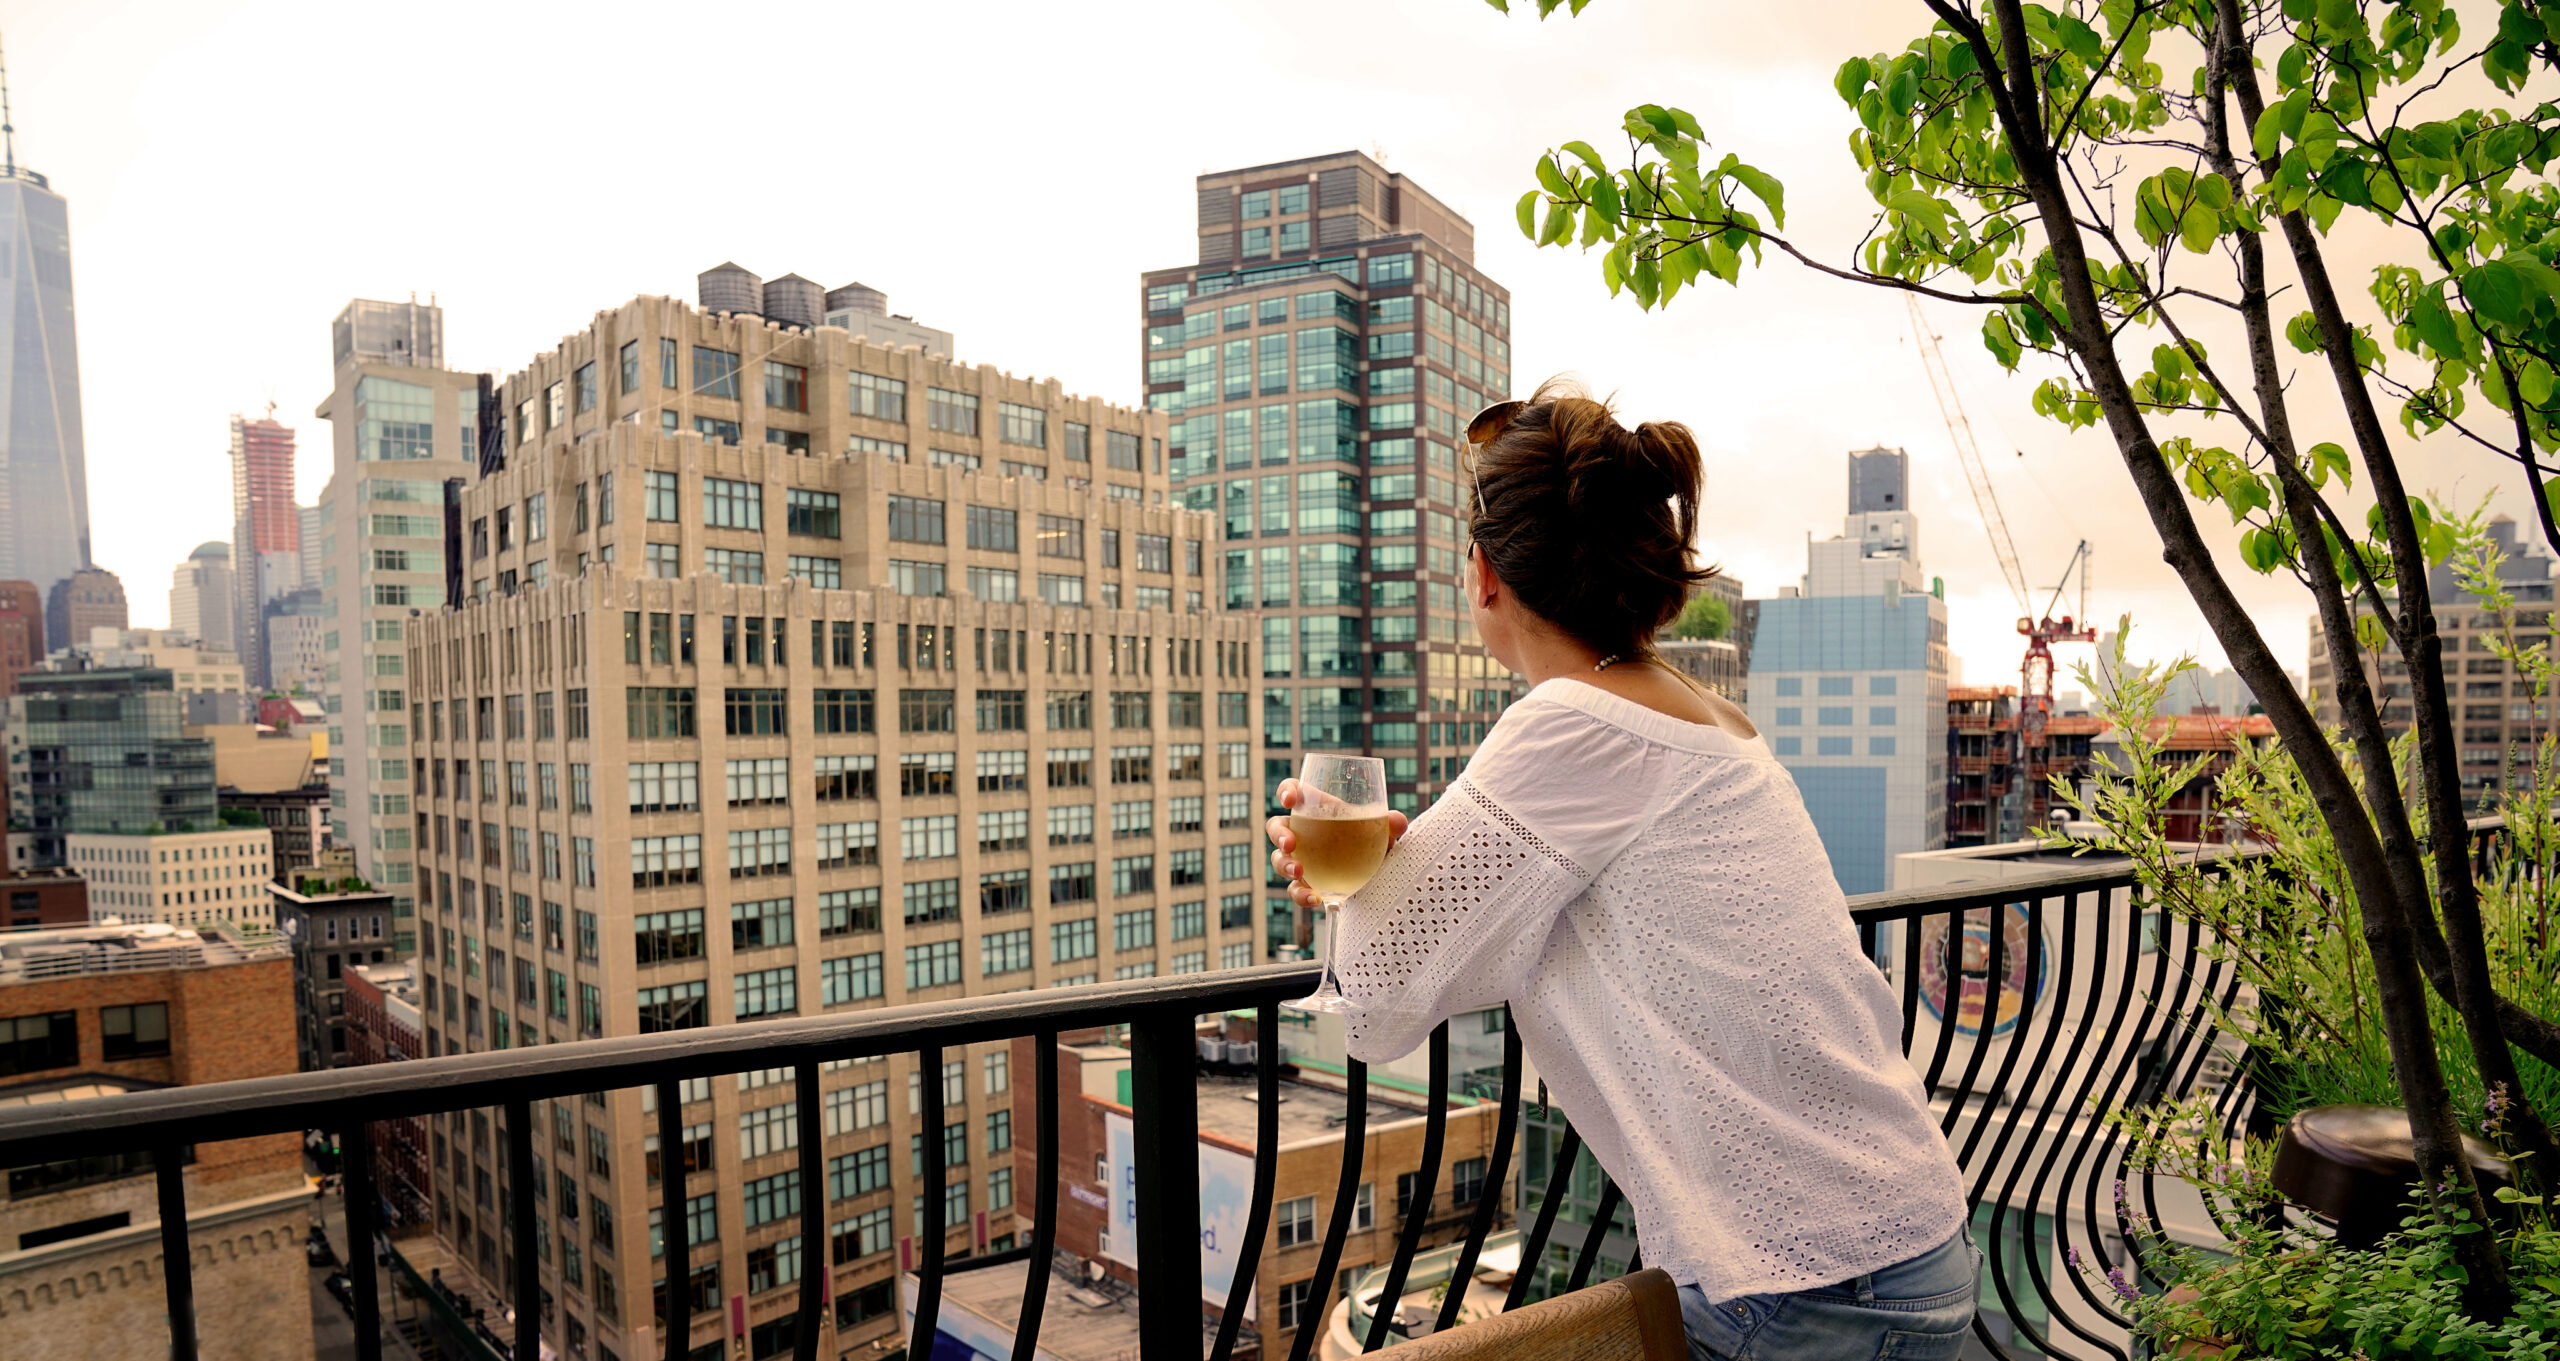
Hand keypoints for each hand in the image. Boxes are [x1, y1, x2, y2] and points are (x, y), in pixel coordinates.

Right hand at [1265, 779, 1409, 910]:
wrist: (1374, 876)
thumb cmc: (1372, 842)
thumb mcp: (1383, 832)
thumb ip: (1390, 824)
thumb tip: (1396, 821)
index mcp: (1317, 809)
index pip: (1295, 793)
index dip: (1287, 791)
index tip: (1289, 800)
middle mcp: (1303, 833)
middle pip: (1277, 827)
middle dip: (1280, 834)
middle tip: (1291, 844)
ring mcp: (1300, 859)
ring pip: (1279, 859)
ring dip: (1285, 865)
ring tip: (1299, 872)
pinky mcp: (1304, 884)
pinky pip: (1294, 890)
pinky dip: (1300, 894)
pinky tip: (1314, 898)